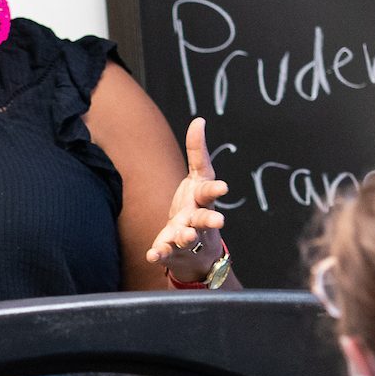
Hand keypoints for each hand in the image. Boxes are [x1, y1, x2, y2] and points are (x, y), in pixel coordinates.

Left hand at [144, 117, 230, 271]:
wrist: (196, 249)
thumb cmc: (197, 205)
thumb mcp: (199, 178)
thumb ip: (198, 152)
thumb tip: (199, 120)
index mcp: (202, 201)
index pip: (209, 193)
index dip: (215, 189)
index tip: (223, 187)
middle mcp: (196, 219)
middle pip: (203, 219)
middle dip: (210, 220)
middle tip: (219, 222)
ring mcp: (184, 236)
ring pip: (185, 236)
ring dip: (185, 236)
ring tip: (185, 236)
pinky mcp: (170, 250)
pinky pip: (164, 253)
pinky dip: (159, 254)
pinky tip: (151, 255)